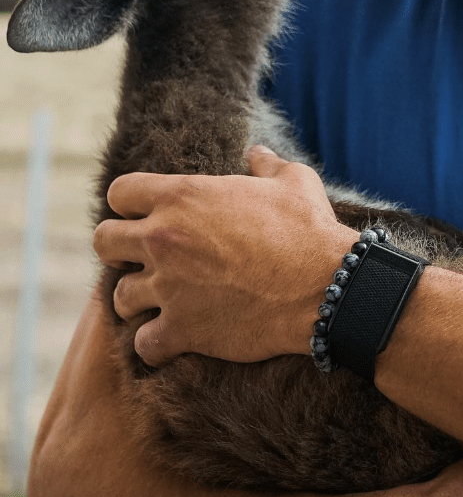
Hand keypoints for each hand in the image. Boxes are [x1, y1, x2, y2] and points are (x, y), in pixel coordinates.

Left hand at [93, 147, 359, 366]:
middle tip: (149, 258)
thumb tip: (257, 152)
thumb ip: (266, 164)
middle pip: (103, 242)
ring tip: (163, 300)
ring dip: (140, 298)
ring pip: (120, 297)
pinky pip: (145, 343)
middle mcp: (163, 240)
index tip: (150, 214)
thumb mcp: (293, 181)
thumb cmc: (309, 228)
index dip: (132, 203)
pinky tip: (176, 337)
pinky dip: (157, 343)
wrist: (326, 285)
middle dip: (121, 249)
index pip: (120, 193)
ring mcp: (168, 288)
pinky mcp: (181, 329)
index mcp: (182, 196)